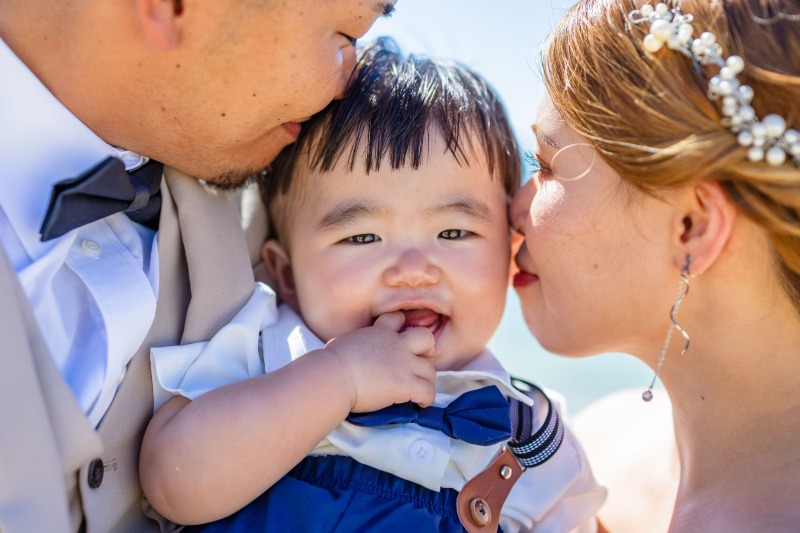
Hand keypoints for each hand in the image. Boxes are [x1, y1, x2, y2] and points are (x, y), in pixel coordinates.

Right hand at [323, 312, 438, 412]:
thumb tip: (345, 351)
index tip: (402, 338)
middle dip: (429, 348)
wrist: (334, 376)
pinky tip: (420, 404)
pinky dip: (427, 399)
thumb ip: (355, 344)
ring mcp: (404, 364)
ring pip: (430, 370)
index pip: (397, 319)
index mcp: (379, 332)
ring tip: (420, 390)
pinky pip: (428, 392)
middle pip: (426, 338)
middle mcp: (396, 345)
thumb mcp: (344, 342)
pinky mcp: (406, 384)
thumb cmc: (330, 362)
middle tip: (425, 359)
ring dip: (427, 380)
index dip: (403, 327)